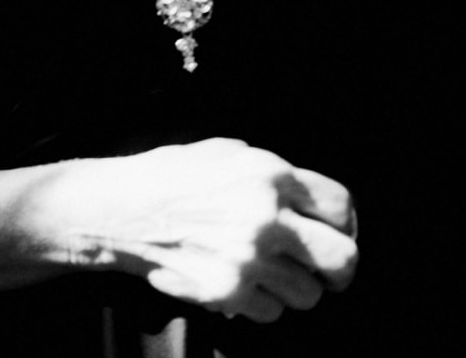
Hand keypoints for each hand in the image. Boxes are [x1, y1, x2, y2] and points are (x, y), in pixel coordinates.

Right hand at [96, 138, 358, 323]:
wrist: (119, 209)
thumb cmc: (172, 176)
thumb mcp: (228, 153)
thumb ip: (275, 175)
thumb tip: (312, 204)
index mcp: (271, 174)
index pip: (342, 207)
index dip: (345, 225)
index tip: (337, 235)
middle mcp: (267, 215)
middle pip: (343, 258)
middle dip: (340, 270)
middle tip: (328, 273)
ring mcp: (249, 257)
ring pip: (309, 294)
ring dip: (294, 288)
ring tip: (269, 275)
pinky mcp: (229, 292)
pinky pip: (273, 313)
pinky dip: (262, 304)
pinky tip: (241, 284)